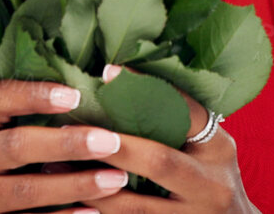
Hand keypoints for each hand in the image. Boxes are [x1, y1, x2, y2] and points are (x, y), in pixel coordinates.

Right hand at [0, 78, 135, 213]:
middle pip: (17, 147)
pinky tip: (94, 212)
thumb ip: (24, 112)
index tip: (75, 96)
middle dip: (67, 144)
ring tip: (116, 178)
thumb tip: (94, 90)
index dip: (36, 95)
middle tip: (110, 140)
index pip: (0, 99)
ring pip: (26, 191)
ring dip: (75, 185)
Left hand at [56, 65, 258, 212]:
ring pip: (134, 206)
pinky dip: (98, 212)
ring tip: (55, 168)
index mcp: (219, 151)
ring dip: (92, 186)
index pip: (187, 112)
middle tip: (72, 129)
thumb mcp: (210, 145)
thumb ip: (181, 118)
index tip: (107, 73)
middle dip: (112, 144)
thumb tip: (118, 78)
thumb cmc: (213, 176)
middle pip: (157, 159)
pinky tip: (72, 200)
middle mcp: (210, 186)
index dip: (148, 91)